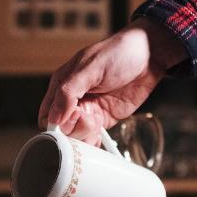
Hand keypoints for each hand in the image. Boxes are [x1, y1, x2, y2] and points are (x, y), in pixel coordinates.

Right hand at [38, 17, 185, 143]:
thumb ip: (69, 92)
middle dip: (73, 129)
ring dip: (85, 136)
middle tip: (90, 119)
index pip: (47, 114)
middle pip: (61, 130)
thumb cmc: (118, 53)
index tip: (73, 117)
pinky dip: (94, 142)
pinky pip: (92, 137)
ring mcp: (89, 111)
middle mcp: (73, 101)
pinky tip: (99, 138)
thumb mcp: (90, 68)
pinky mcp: (104, 119)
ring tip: (97, 124)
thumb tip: (54, 118)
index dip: (56, 123)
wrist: (149, 56)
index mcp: (62, 85)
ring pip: (76, 136)